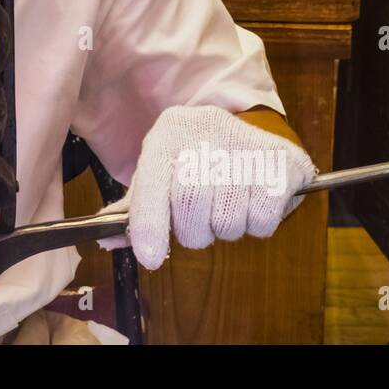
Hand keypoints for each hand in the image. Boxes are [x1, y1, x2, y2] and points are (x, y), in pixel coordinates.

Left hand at [100, 105, 315, 269]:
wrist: (250, 132)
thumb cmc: (195, 161)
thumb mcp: (161, 173)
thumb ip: (135, 208)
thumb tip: (106, 239)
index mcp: (169, 132)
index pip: (154, 182)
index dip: (149, 223)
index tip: (149, 258)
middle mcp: (206, 130)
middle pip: (191, 205)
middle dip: (193, 230)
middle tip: (199, 224)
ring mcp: (246, 144)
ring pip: (227, 220)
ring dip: (225, 229)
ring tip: (227, 207)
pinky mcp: (281, 163)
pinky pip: (261, 222)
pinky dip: (255, 225)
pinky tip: (252, 202)